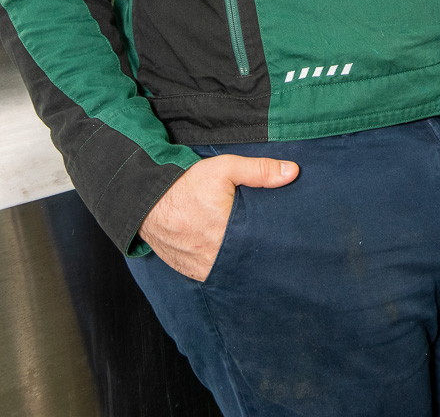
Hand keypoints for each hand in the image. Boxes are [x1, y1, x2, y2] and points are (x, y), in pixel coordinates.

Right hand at [139, 153, 298, 279]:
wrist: (145, 199)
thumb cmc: (185, 183)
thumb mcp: (225, 168)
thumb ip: (260, 171)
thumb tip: (293, 172)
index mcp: (226, 235)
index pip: (262, 245)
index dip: (274, 240)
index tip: (286, 238)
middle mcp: (213, 258)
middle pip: (247, 259)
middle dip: (258, 251)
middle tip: (270, 242)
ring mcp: (200, 268)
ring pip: (230, 269)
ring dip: (239, 260)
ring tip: (250, 248)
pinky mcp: (189, 271)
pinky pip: (212, 273)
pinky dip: (221, 265)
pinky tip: (229, 254)